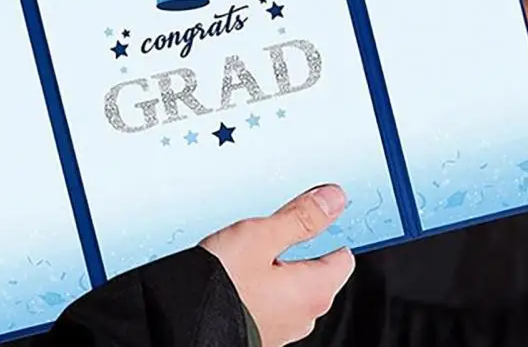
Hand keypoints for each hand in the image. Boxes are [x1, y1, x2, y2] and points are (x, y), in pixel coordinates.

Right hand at [200, 185, 354, 346]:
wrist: (184, 322)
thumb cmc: (223, 287)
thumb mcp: (260, 237)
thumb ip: (300, 218)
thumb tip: (333, 200)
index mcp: (315, 292)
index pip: (343, 255)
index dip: (330, 228)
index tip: (313, 209)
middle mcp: (304, 315)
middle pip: (315, 268)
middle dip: (297, 243)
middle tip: (270, 222)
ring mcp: (281, 326)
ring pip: (289, 282)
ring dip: (274, 261)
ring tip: (246, 241)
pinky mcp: (258, 327)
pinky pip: (269, 295)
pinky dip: (259, 278)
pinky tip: (235, 265)